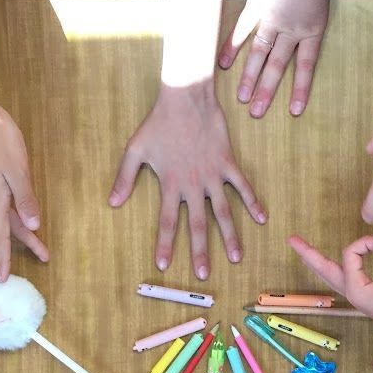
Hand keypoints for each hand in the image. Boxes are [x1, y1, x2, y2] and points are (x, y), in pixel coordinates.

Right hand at [0, 106, 48, 280]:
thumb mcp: (17, 172)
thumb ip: (26, 199)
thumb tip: (33, 226)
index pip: (1, 237)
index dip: (3, 259)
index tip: (2, 279)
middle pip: (10, 229)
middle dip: (26, 245)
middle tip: (45, 257)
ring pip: (10, 217)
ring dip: (25, 231)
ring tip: (41, 244)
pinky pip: (8, 205)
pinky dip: (19, 216)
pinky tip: (27, 217)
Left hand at [110, 84, 266, 279]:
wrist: (185, 97)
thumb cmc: (158, 122)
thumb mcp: (135, 149)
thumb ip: (124, 178)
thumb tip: (111, 202)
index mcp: (170, 184)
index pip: (166, 221)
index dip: (164, 243)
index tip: (163, 264)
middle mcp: (193, 185)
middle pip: (197, 225)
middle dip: (200, 252)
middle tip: (203, 274)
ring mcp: (212, 175)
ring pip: (223, 212)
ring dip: (230, 236)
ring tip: (235, 257)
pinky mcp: (227, 163)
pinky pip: (242, 186)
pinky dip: (253, 202)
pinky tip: (261, 219)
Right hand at [217, 0, 337, 117]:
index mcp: (313, 29)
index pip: (306, 65)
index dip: (300, 88)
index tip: (294, 111)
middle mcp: (291, 31)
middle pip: (277, 66)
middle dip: (267, 91)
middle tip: (257, 113)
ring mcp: (271, 20)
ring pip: (258, 54)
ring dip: (249, 78)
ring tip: (241, 99)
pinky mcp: (255, 7)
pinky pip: (242, 30)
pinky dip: (232, 47)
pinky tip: (223, 64)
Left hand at [289, 222, 372, 340]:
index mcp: (355, 289)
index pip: (351, 253)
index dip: (367, 241)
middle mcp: (352, 293)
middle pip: (323, 270)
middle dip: (308, 254)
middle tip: (292, 240)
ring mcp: (359, 296)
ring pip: (333, 275)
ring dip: (319, 262)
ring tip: (304, 251)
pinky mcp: (368, 296)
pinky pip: (347, 277)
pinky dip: (340, 266)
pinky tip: (338, 263)